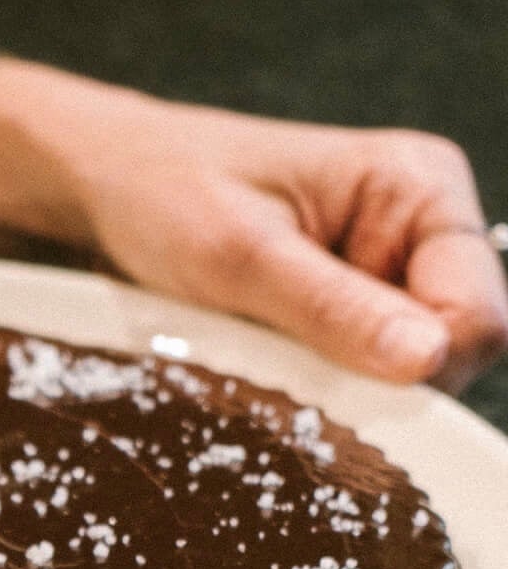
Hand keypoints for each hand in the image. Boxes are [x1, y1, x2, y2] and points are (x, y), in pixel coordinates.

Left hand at [0, 62, 507, 392]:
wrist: (98, 186)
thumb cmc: (160, 189)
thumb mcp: (237, 255)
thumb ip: (333, 308)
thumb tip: (428, 359)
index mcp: (416, 187)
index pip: (481, 309)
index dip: (427, 363)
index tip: (346, 379)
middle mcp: (415, 228)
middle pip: (453, 347)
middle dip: (375, 374)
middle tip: (281, 356)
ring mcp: (379, 273)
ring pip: (400, 369)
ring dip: (334, 382)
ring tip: (258, 345)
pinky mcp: (342, 308)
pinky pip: (351, 370)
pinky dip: (308, 382)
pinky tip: (258, 357)